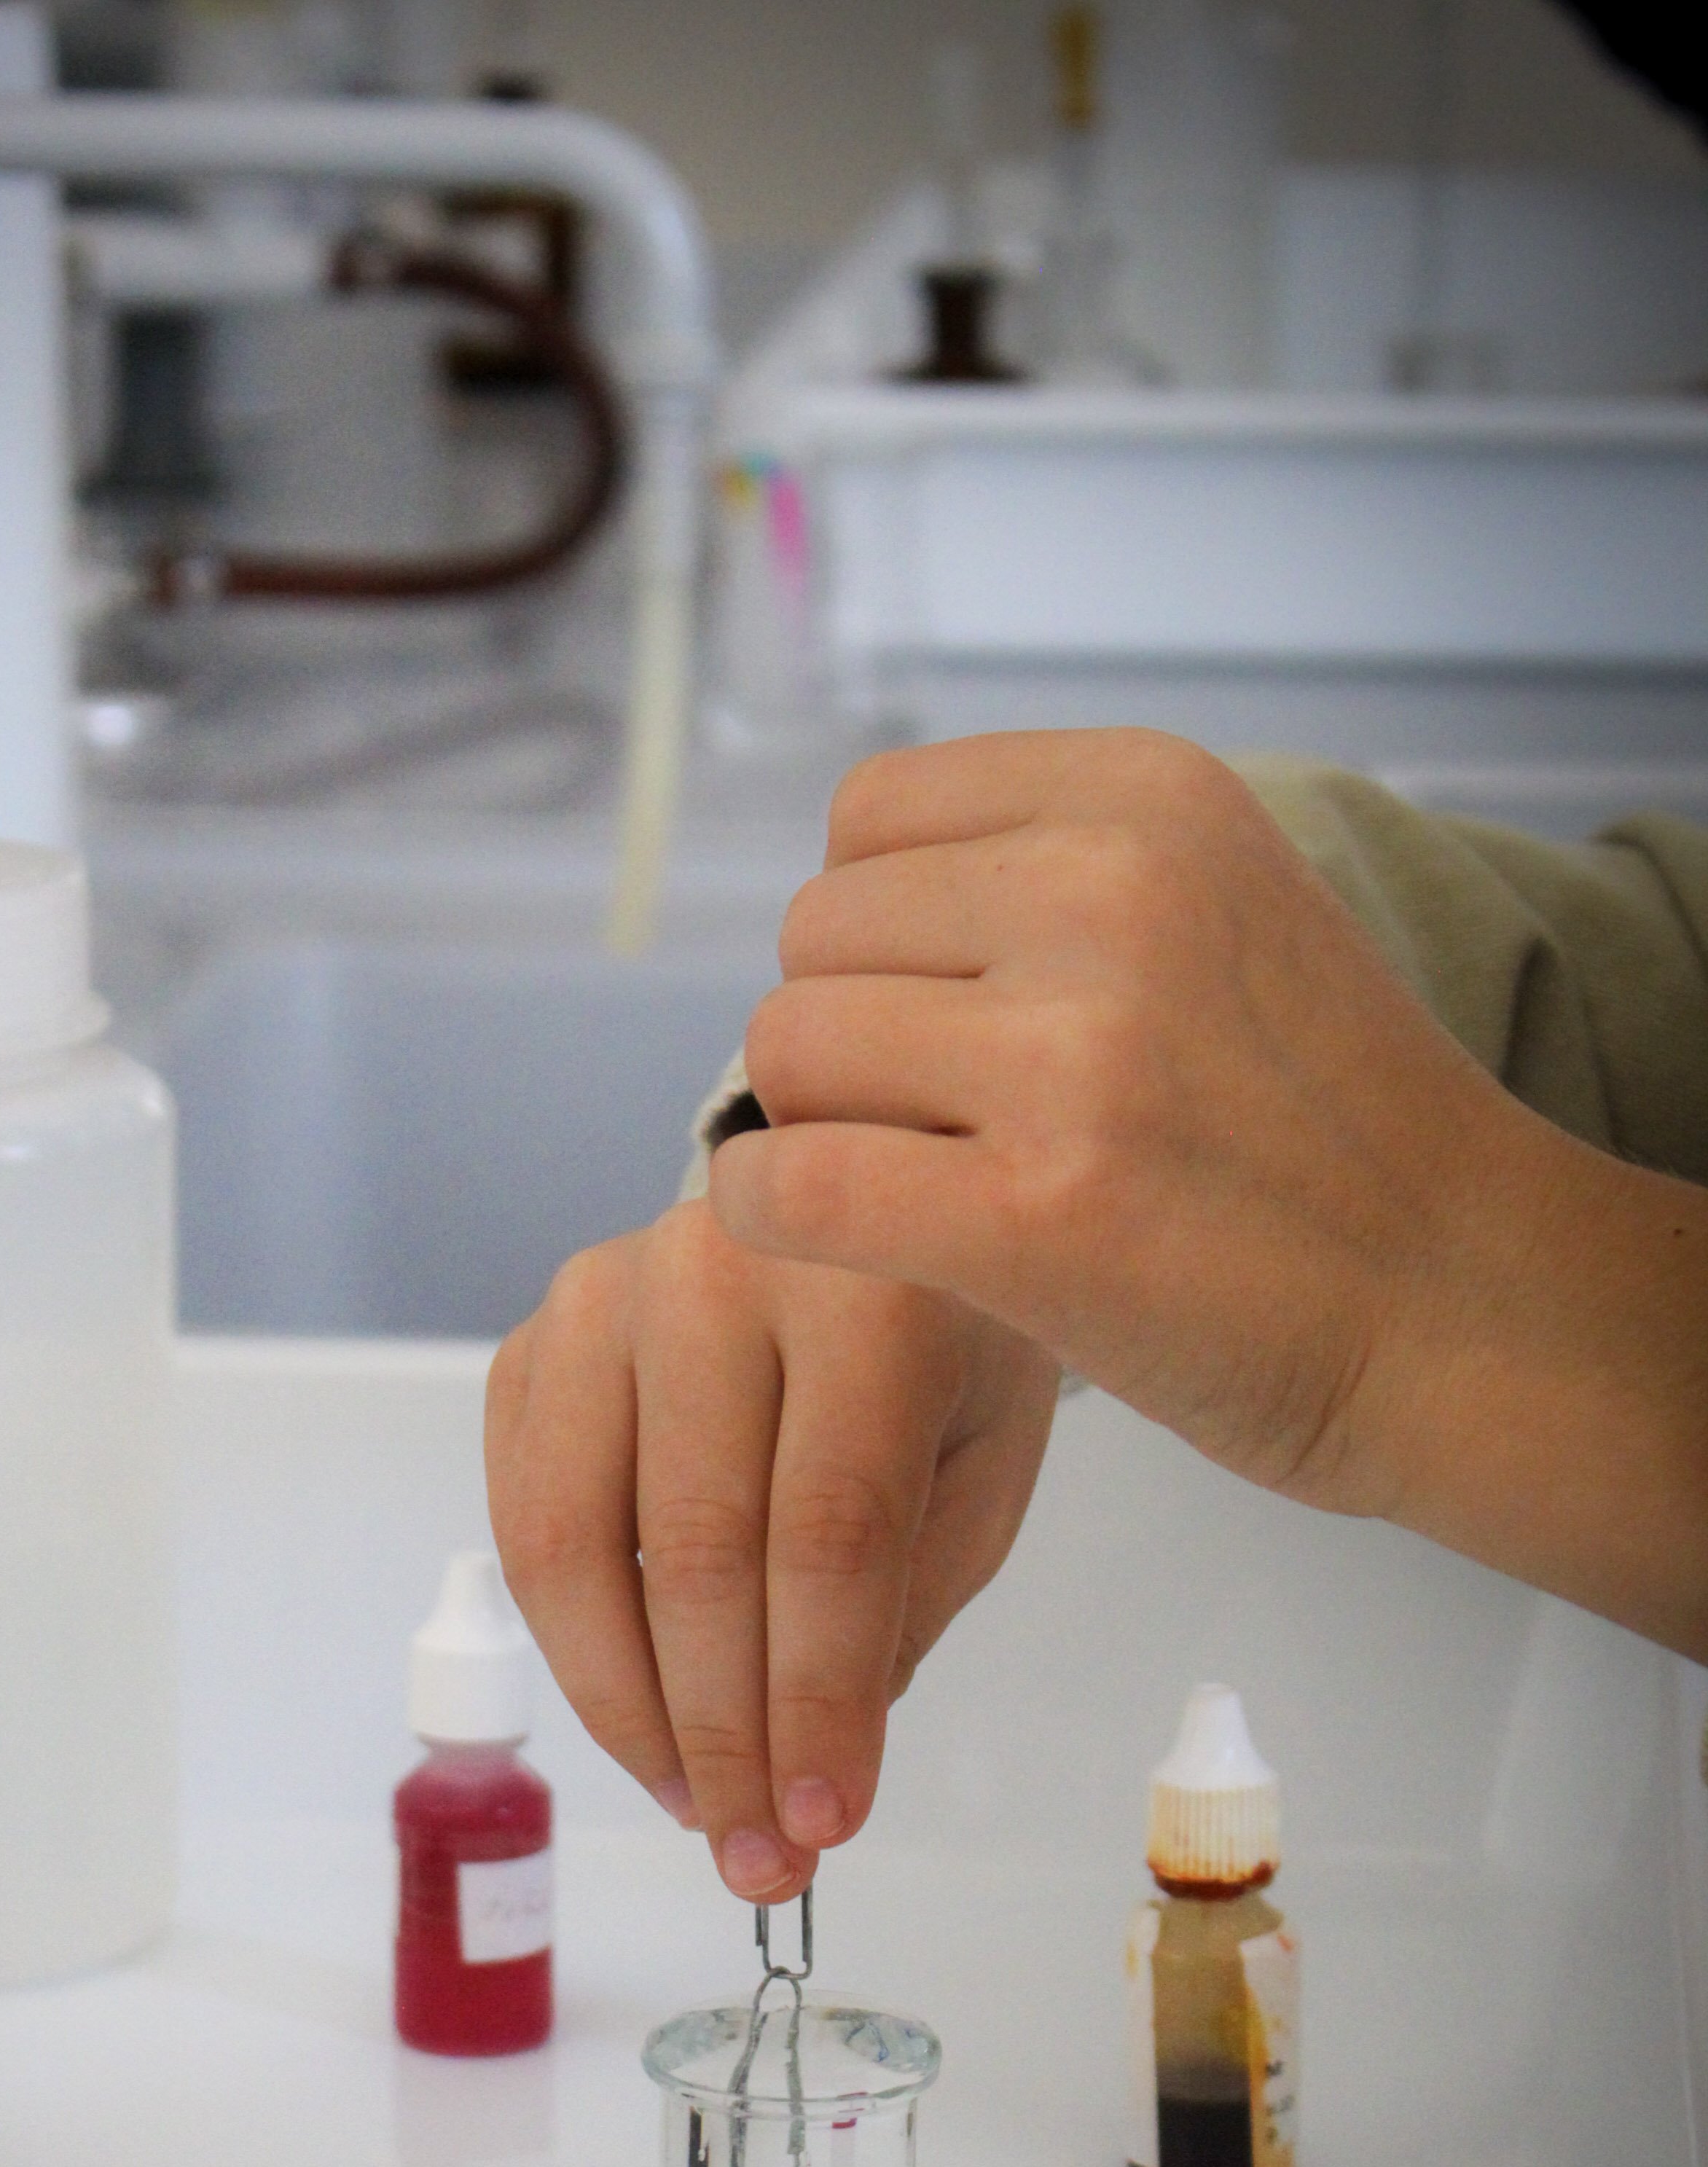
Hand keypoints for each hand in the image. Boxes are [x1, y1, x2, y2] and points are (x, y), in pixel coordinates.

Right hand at [487, 1202, 1058, 1899]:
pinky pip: (522, 1521)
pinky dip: (575, 1645)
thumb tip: (809, 1770)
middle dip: (724, 1735)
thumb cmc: (938, 1345)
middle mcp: (717, 1270)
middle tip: (758, 1857)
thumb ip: (908, 1599)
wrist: (855, 1202)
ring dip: (629, 1711)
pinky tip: (643, 1719)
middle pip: (695, 1551)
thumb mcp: (982, 1458)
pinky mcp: (535, 1340)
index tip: (825, 1827)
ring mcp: (604, 1297)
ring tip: (696, 1806)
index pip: (827, 1530)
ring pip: (574, 1545)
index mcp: (867, 1286)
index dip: (817, 1697)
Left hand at [724, 729, 1707, 1656]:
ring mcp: (1073, 1056)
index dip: (875, 929)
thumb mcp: (1218, 911)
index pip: (871, 815)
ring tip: (915, 1180)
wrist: (1464, 1307)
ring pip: (789, 1049)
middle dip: (847, 1034)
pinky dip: (764, 1210)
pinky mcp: (1032, 1214)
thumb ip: (1051, 873)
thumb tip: (841, 903)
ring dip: (819, 1124)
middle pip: (817, 935)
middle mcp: (1110, 893)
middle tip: (934, 1121)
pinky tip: (805, 1230)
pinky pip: (792, 1180)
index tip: (940, 1012)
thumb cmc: (1324, 1135)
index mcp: (1150, 798)